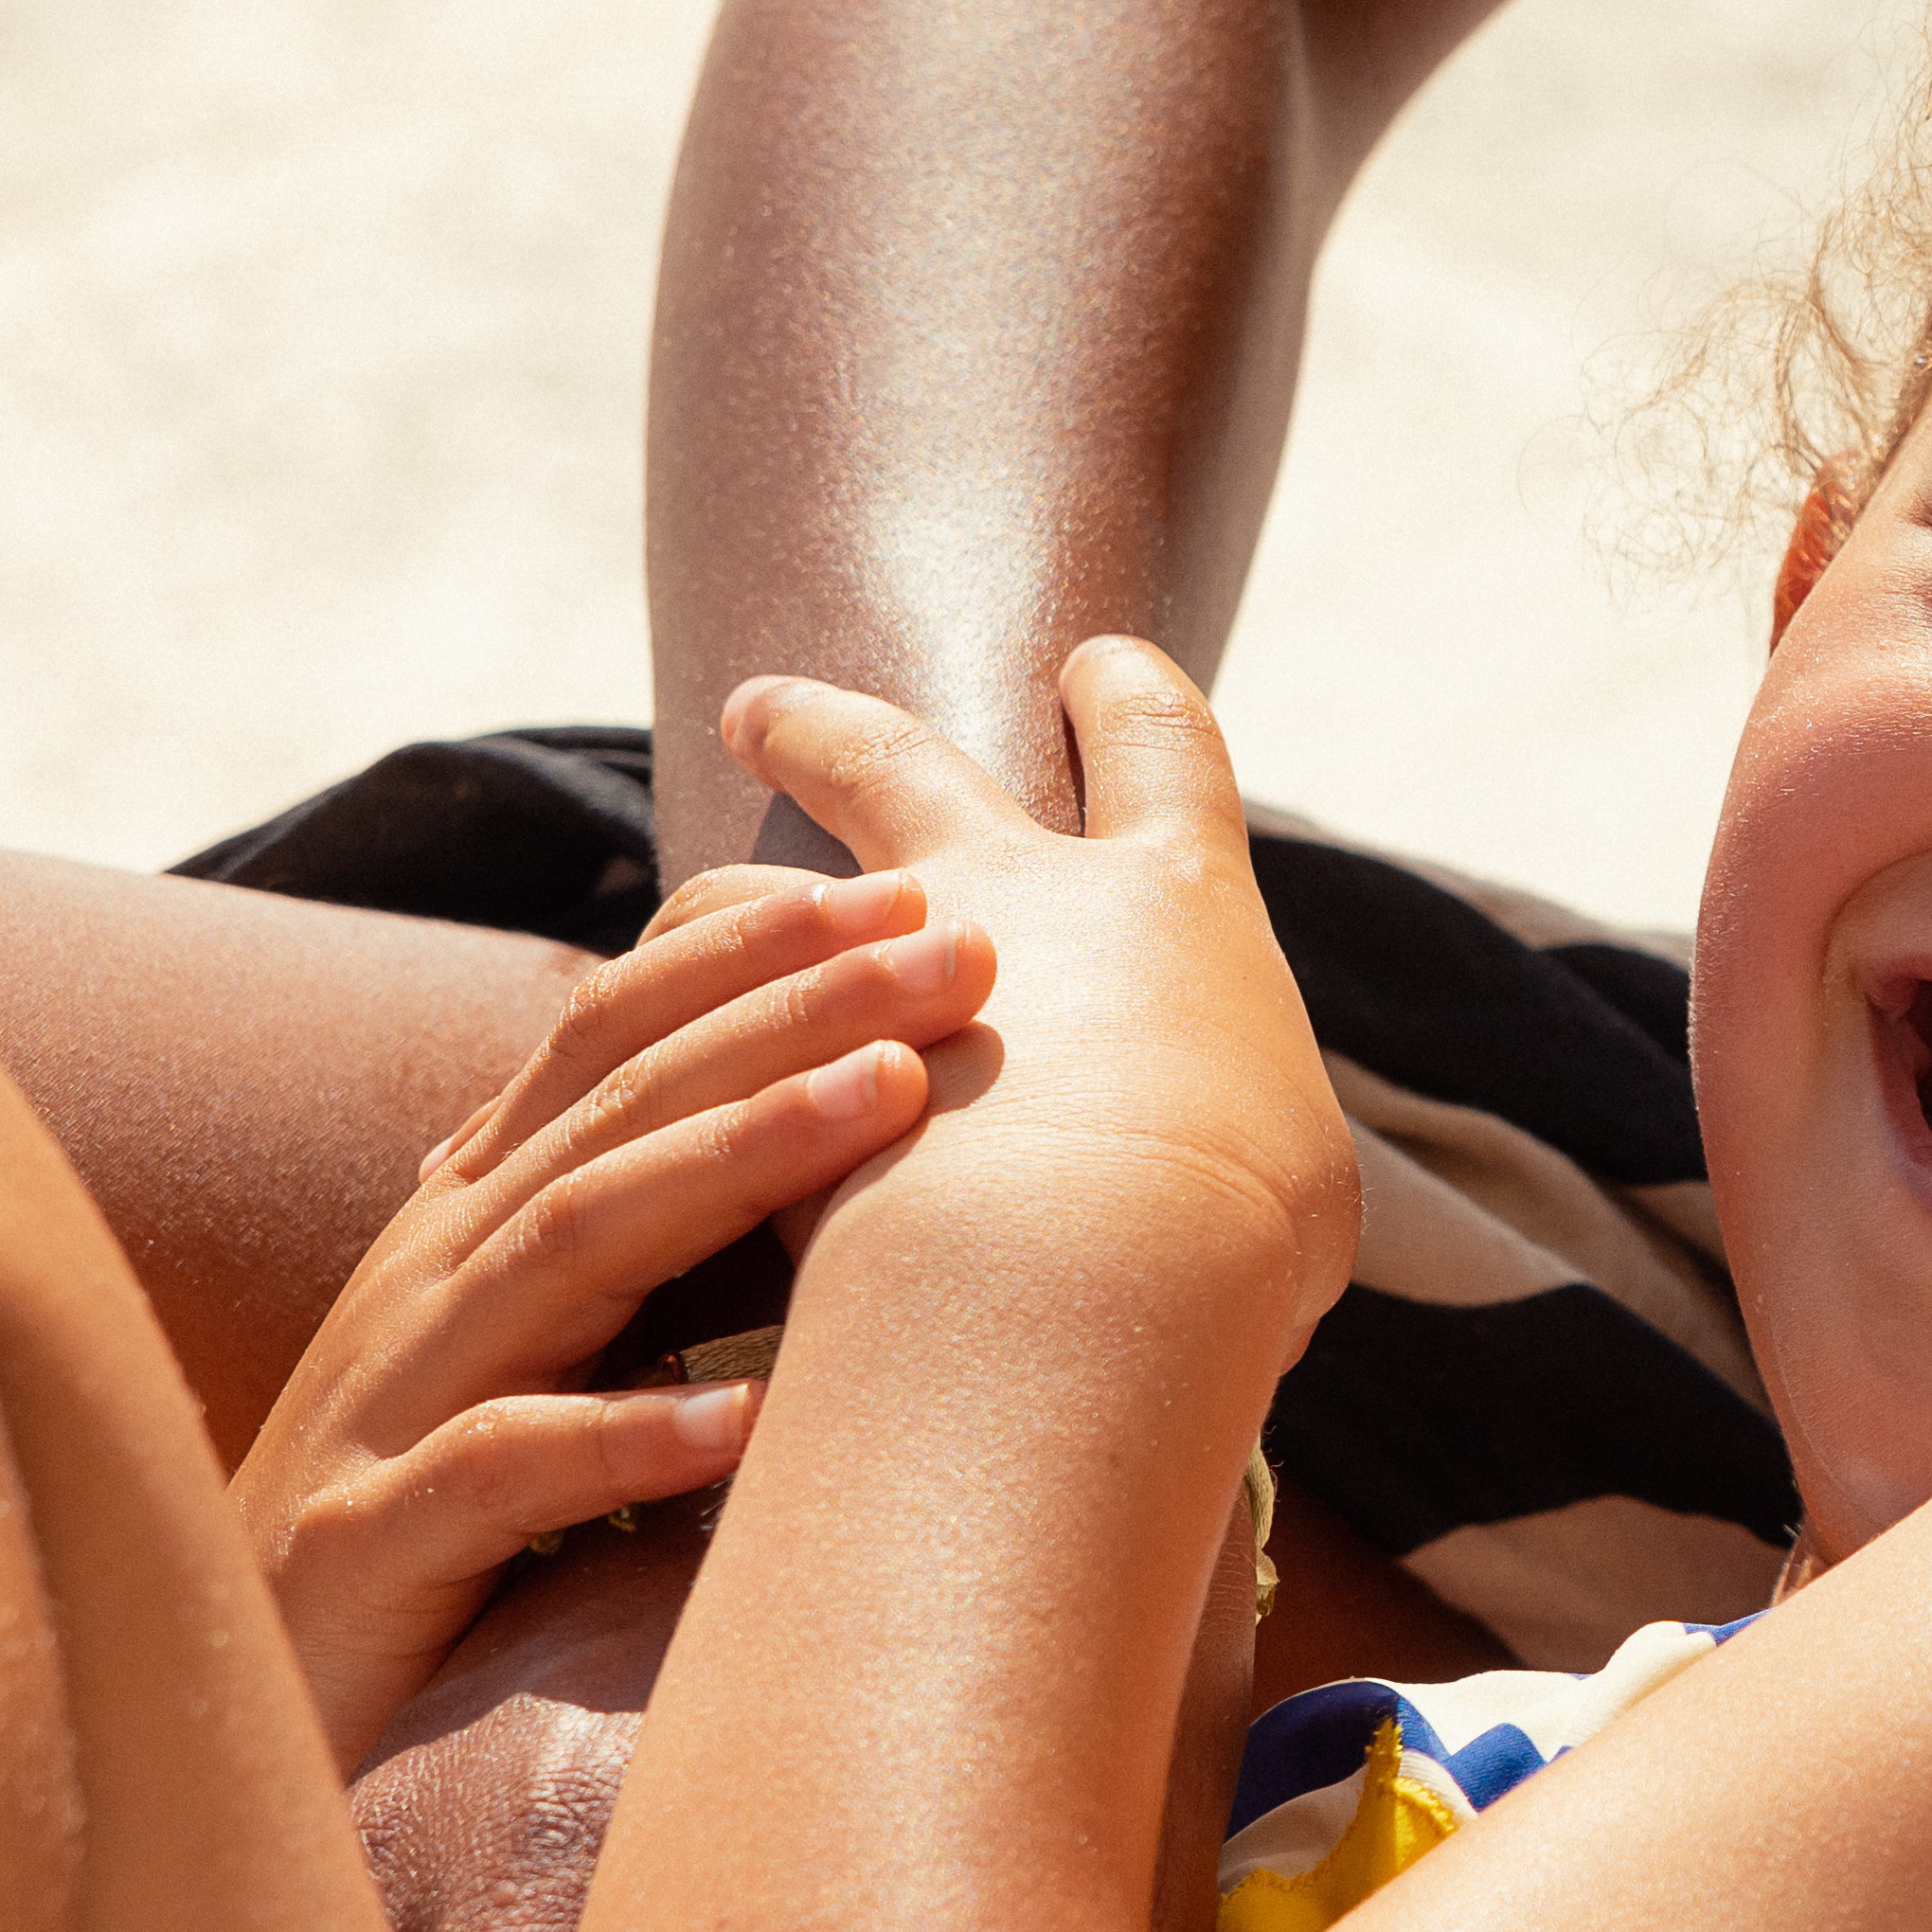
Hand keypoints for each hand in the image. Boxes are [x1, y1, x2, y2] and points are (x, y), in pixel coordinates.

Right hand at [239, 859, 989, 1749]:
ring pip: (568, 1248)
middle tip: (955, 946)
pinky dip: (619, 1438)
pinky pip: (496, 1477)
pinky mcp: (366, 1554)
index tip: (914, 894)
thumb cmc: (433, 1536)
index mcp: (472, 1226)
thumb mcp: (549, 1356)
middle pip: (615, 1107)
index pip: (605, 1038)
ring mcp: (385, 1410)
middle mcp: (428, 1284)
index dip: (748, 954)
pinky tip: (746, 1420)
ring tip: (892, 1099)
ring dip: (737, 1161)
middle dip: (788, 1010)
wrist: (229, 1726)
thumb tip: (843, 1134)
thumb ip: (648, 1249)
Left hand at [721, 647, 1358, 1369]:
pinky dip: (656, 1040)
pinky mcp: (763, 1074)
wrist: (1073, 1269)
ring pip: (751, 893)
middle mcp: (1017, 894)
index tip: (1100, 662)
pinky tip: (634, 1084)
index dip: (1135, 705)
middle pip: (903, 764)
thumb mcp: (1297, 1193)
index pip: (1167, 756)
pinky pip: (672, 1026)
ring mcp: (875, 972)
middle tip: (757, 707)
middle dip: (827, 728)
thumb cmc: (1230, 1231)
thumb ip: (1244, 1160)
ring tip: (683, 924)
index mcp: (1175, 903)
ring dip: (719, 903)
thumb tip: (1214, 1194)